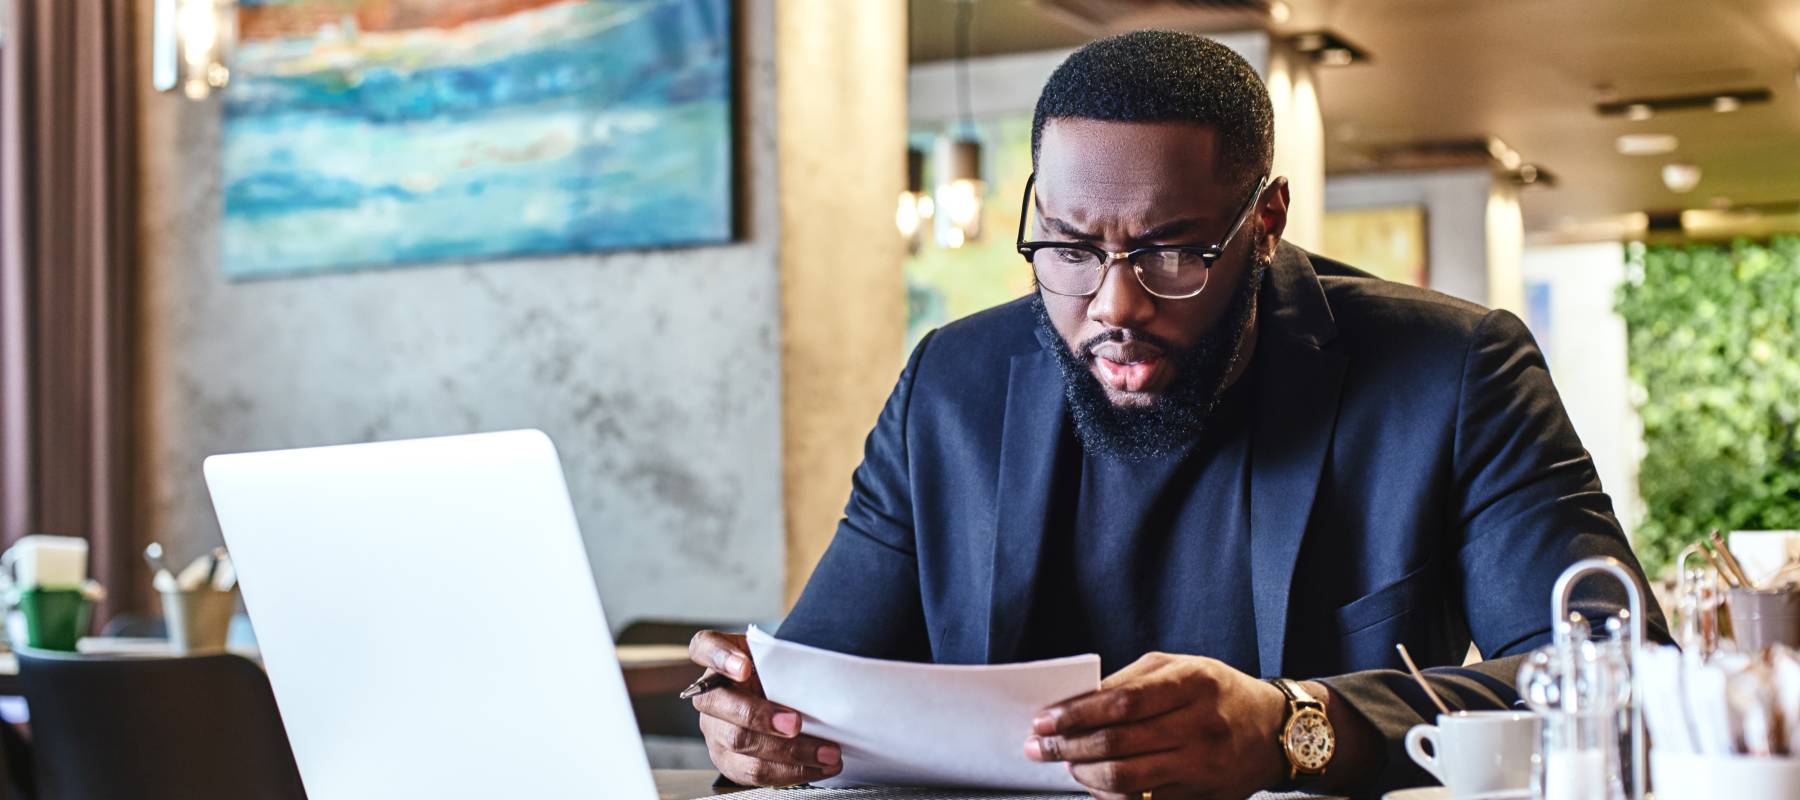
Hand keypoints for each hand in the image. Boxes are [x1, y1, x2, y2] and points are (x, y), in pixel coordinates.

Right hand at [687, 630, 842, 786]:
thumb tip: (820, 672)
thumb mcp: (777, 659)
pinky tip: (817, 767)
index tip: (745, 667)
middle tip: (796, 724)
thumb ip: (786, 660)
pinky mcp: (727, 760)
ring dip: (787, 752)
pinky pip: (752, 772)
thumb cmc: (776, 677)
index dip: (720, 657)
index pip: (704, 647)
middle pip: (720, 705)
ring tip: (826, 753)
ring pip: (739, 743)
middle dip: (761, 716)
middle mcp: (709, 695)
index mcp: (719, 660)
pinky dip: (789, 772)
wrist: (774, 702)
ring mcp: (714, 730)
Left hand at [1024, 652, 1288, 799]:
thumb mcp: (1178, 667)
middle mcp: (1200, 726)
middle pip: (1119, 744)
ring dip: (1084, 774)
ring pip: (1128, 780)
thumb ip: (1128, 682)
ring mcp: (1203, 766)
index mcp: (1193, 683)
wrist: (1274, 730)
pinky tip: (1094, 782)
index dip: (1076, 714)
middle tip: (1040, 747)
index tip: (1043, 719)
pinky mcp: (1202, 796)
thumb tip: (1076, 703)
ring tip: (1066, 764)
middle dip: (1068, 747)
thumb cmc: (1217, 691)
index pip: (1122, 703)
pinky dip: (1110, 795)